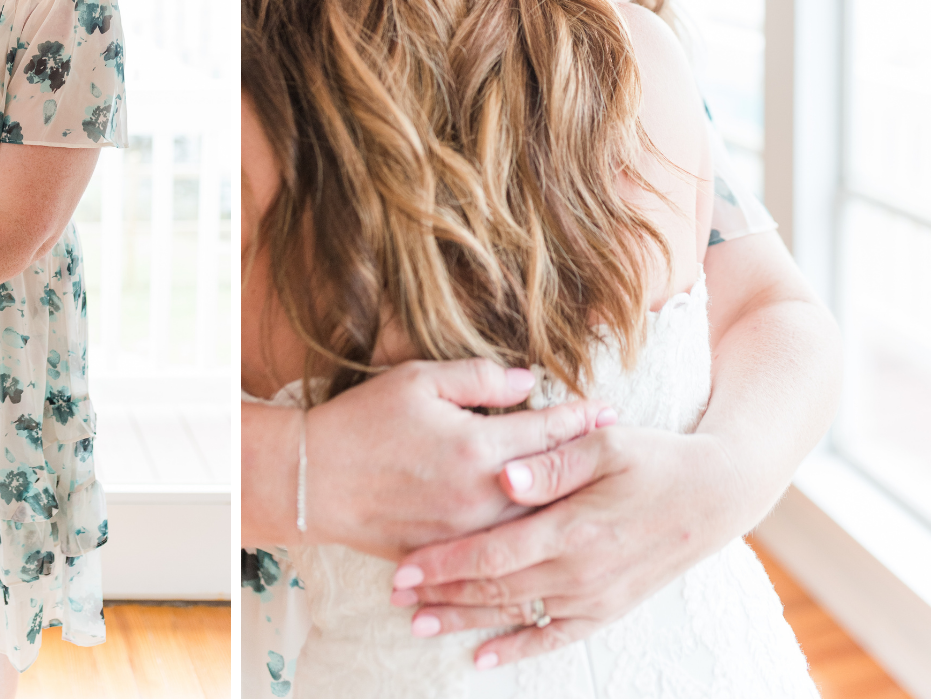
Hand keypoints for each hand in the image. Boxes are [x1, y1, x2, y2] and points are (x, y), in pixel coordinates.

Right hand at [299, 360, 609, 558]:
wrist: (311, 481)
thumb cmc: (362, 422)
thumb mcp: (419, 381)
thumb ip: (480, 378)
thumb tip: (529, 380)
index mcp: (476, 447)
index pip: (547, 430)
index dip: (582, 418)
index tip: (610, 410)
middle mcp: (478, 495)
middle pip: (552, 484)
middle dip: (586, 466)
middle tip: (619, 452)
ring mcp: (464, 531)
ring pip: (532, 523)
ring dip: (563, 505)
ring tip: (594, 491)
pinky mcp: (446, 552)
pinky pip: (497, 549)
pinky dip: (524, 537)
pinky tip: (544, 527)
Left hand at [393, 425, 748, 670]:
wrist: (716, 495)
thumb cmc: (658, 458)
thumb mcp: (608, 444)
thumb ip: (553, 461)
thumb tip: (502, 473)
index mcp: (574, 527)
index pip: (494, 553)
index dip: (446, 563)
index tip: (404, 568)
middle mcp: (580, 571)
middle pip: (495, 590)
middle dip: (442, 594)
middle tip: (396, 598)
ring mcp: (595, 596)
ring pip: (517, 613)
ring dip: (466, 620)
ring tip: (420, 625)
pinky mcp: (609, 609)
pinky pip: (555, 638)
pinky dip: (518, 648)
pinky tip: (484, 656)